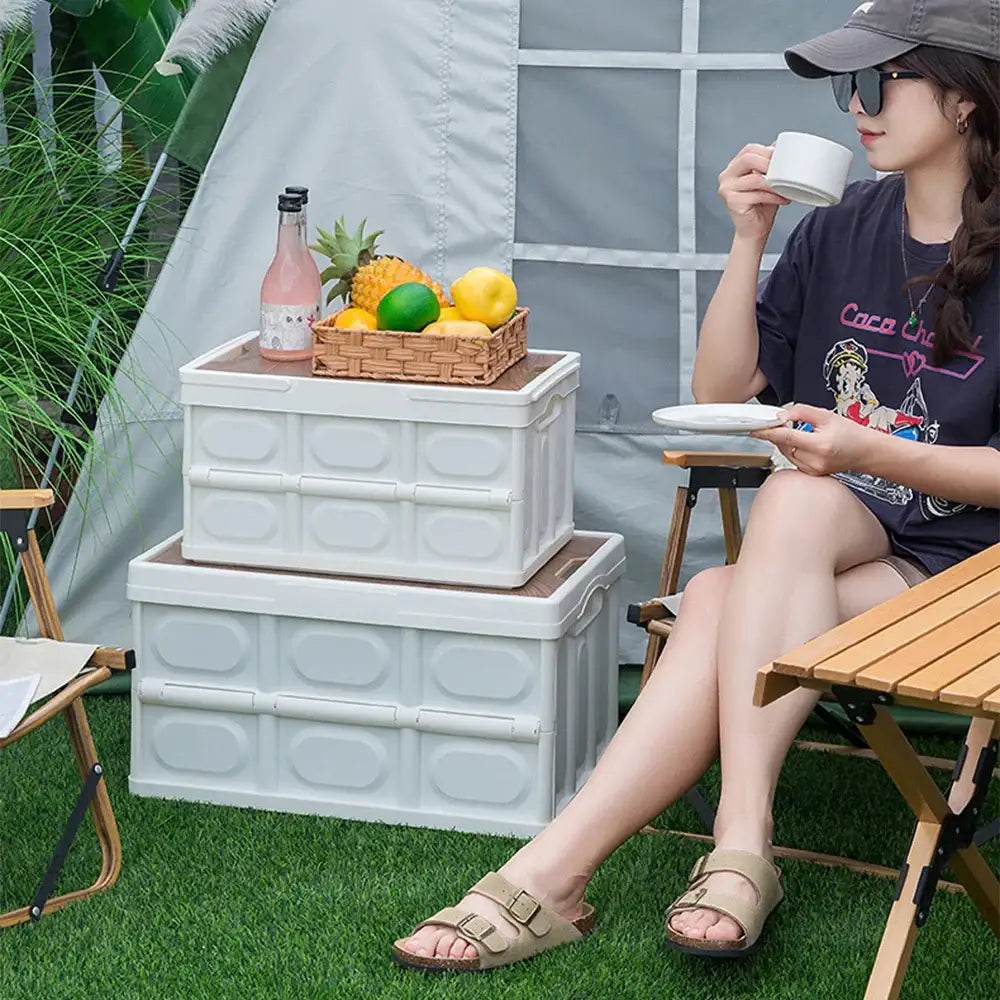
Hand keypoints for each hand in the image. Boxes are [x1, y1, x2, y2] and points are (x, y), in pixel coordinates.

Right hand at [718, 143, 792, 242]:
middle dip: (769, 163)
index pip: (749, 150)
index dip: (767, 151)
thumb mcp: (767, 180)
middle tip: (784, 171)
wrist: (754, 230)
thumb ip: (770, 164)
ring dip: (774, 182)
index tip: (783, 158)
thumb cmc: (761, 206)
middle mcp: (726, 176)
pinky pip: (757, 194)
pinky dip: (773, 196)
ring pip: (754, 178)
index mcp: (734, 167)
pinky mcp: (732, 202)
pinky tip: (783, 198)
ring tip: (787, 187)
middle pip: (748, 158)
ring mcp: (727, 189)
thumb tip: (782, 146)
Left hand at [751, 403, 874, 475]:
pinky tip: (805, 444)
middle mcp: (814, 461)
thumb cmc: (850, 434)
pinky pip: (793, 459)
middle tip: (786, 423)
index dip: (767, 432)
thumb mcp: (826, 416)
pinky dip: (793, 449)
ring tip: (804, 434)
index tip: (754, 428)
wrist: (865, 452)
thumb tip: (781, 415)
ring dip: (786, 442)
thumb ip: (801, 413)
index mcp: (819, 445)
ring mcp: (812, 470)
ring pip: (786, 453)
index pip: (785, 437)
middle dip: (780, 433)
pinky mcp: (810, 474)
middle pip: (783, 445)